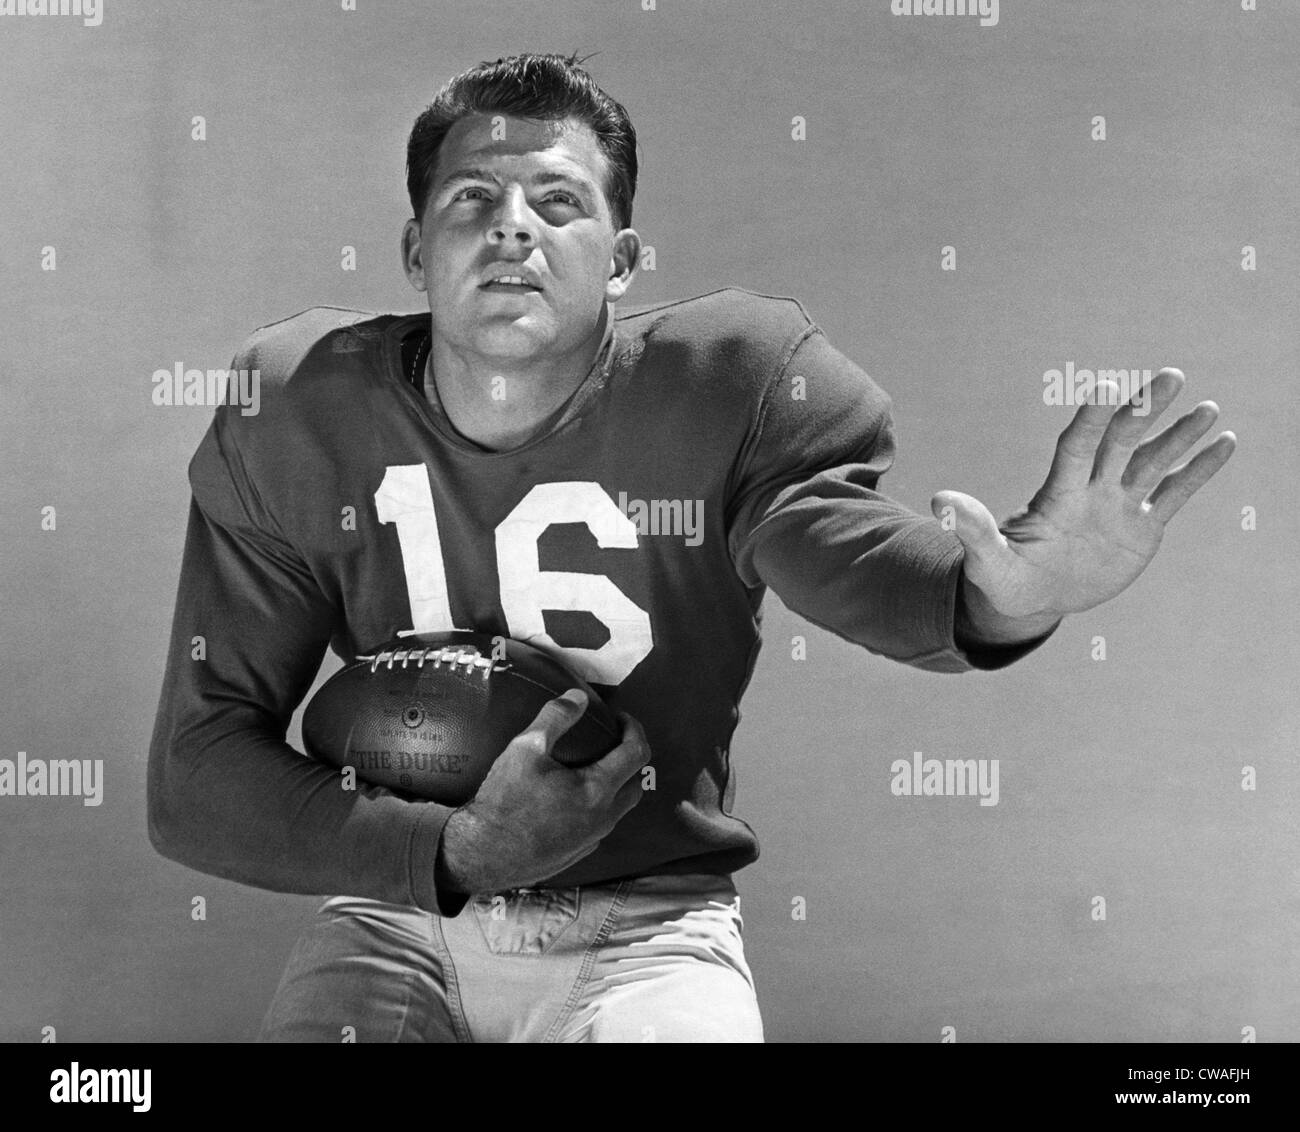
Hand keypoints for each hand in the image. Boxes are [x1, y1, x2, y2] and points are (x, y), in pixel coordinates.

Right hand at [437, 689, 649, 893]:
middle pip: (636, 783)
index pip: (636, 754)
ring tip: (596, 765)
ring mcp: (592, 839)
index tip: (620, 717)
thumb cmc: (504, 801)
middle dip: (632, 757)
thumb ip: (556, 717)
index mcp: (597, 790)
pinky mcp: (578, 853)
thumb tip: (578, 696)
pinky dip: (599, 806)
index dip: (634, 729)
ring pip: (620, 808)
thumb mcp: (526, 748)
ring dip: (618, 783)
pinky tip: (575, 797)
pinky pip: (600, 825)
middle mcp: (603, 818)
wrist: (483, 854)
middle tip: (612, 740)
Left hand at [933, 369, 1235, 628]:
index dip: (1090, 420)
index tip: (1106, 387)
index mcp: (1056, 496)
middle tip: (1169, 377)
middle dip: (1143, 411)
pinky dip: (1198, 471)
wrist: (1033, 599)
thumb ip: (972, 530)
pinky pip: (1174, 494)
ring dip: (1179, 436)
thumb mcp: (987, 562)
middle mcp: (1091, 490)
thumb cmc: (1004, 579)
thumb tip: (939, 501)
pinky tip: (1224, 443)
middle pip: (1120, 442)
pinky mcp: (1142, 527)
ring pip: (1152, 462)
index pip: (1075, 449)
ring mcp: (1118, 505)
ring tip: (1209, 408)